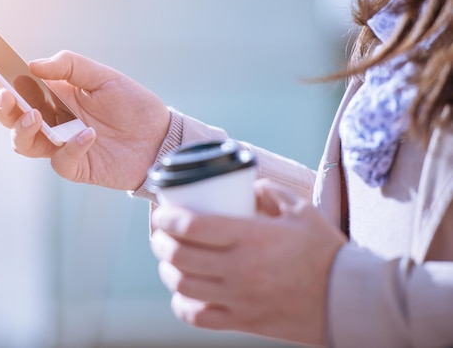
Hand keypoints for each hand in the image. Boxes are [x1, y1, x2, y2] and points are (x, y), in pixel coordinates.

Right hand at [0, 50, 170, 190]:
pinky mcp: (76, 166)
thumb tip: (33, 65)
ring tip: (35, 116)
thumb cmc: (133, 105)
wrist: (160, 138)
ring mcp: (61, 144)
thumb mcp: (105, 77)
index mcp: (55, 94)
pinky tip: (88, 136)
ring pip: (24, 143)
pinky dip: (70, 148)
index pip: (19, 84)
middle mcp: (53, 119)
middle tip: (5, 96)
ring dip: (23, 130)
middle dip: (2, 107)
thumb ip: (71, 67)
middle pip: (12, 117)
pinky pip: (60, 160)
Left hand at [149, 179, 346, 345]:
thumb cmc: (324, 251)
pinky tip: (183, 292)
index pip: (192, 226)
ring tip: (167, 260)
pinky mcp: (243, 322)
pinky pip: (198, 317)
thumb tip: (248, 187)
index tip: (162, 212)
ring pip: (183, 286)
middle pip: (180, 256)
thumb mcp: (301, 210)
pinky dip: (182, 304)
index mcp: (251, 237)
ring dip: (167, 271)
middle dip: (160, 242)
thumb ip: (270, 192)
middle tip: (160, 234)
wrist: (348, 299)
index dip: (168, 218)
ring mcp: (238, 299)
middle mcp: (239, 269)